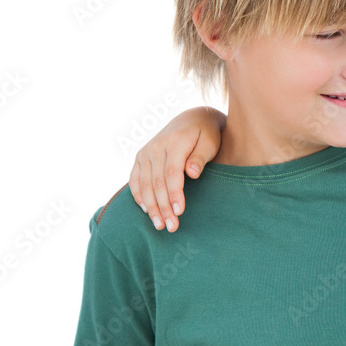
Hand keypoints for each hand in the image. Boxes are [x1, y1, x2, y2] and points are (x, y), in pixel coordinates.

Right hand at [129, 106, 225, 231]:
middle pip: (157, 183)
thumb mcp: (210, 142)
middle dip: (163, 207)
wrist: (192, 118)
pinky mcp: (141, 157)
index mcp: (174, 142)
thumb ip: (200, 157)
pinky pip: (135, 179)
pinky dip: (138, 195)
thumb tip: (192, 174)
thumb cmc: (206, 134)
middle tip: (171, 227)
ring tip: (159, 225)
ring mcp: (146, 152)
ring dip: (151, 207)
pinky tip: (146, 210)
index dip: (175, 195)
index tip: (180, 213)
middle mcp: (156, 147)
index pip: (172, 174)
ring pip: (145, 184)